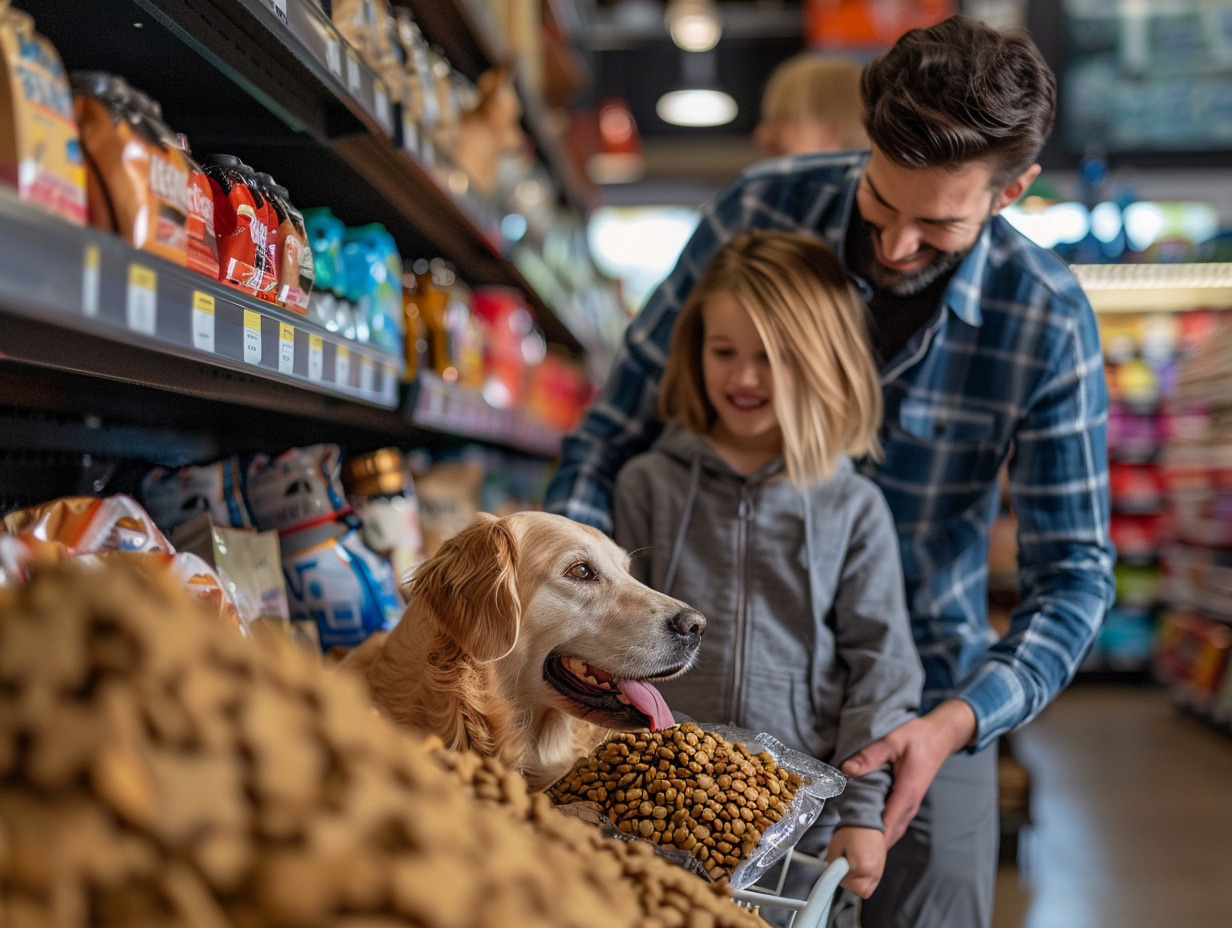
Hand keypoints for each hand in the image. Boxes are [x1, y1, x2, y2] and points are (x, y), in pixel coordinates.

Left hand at [825, 826, 884, 898]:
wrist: (866, 820)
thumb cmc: (850, 832)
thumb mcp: (835, 847)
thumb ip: (832, 863)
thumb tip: (830, 872)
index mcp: (862, 868)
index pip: (849, 884)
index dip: (840, 878)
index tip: (838, 867)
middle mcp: (874, 872)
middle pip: (861, 891)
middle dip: (851, 883)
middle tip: (845, 870)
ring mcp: (880, 870)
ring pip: (868, 888)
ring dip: (859, 883)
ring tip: (853, 868)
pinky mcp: (882, 866)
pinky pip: (874, 881)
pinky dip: (866, 879)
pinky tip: (860, 866)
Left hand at [840, 699, 976, 845]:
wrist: (939, 736)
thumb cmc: (917, 737)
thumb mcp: (891, 741)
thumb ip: (870, 756)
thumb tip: (847, 769)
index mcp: (906, 794)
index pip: (886, 826)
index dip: (870, 840)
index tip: (851, 850)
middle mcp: (909, 805)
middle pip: (889, 835)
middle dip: (869, 846)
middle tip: (844, 854)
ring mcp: (909, 806)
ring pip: (891, 831)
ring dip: (873, 839)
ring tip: (849, 846)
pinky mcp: (906, 802)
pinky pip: (892, 822)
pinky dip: (879, 830)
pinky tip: (862, 828)